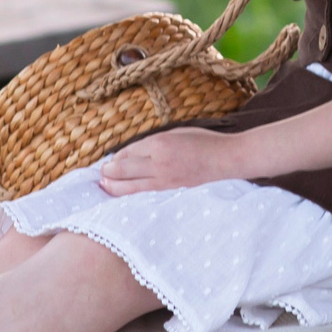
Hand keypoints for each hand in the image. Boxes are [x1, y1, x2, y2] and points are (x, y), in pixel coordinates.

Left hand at [97, 126, 244, 194]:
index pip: (127, 153)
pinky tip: (124, 199)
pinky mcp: (172, 195)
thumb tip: (132, 153)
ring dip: (112, 188)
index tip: (110, 162)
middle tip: (102, 175)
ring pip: (129, 189)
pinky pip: (144, 198)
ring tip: (104, 187)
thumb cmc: (205, 143)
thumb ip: (154, 142)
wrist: (230, 160)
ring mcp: (165, 182)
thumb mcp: (177, 132)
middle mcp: (159, 163)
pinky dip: (130, 198)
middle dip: (107, 174)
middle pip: (121, 171)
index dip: (116, 159)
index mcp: (160, 143)